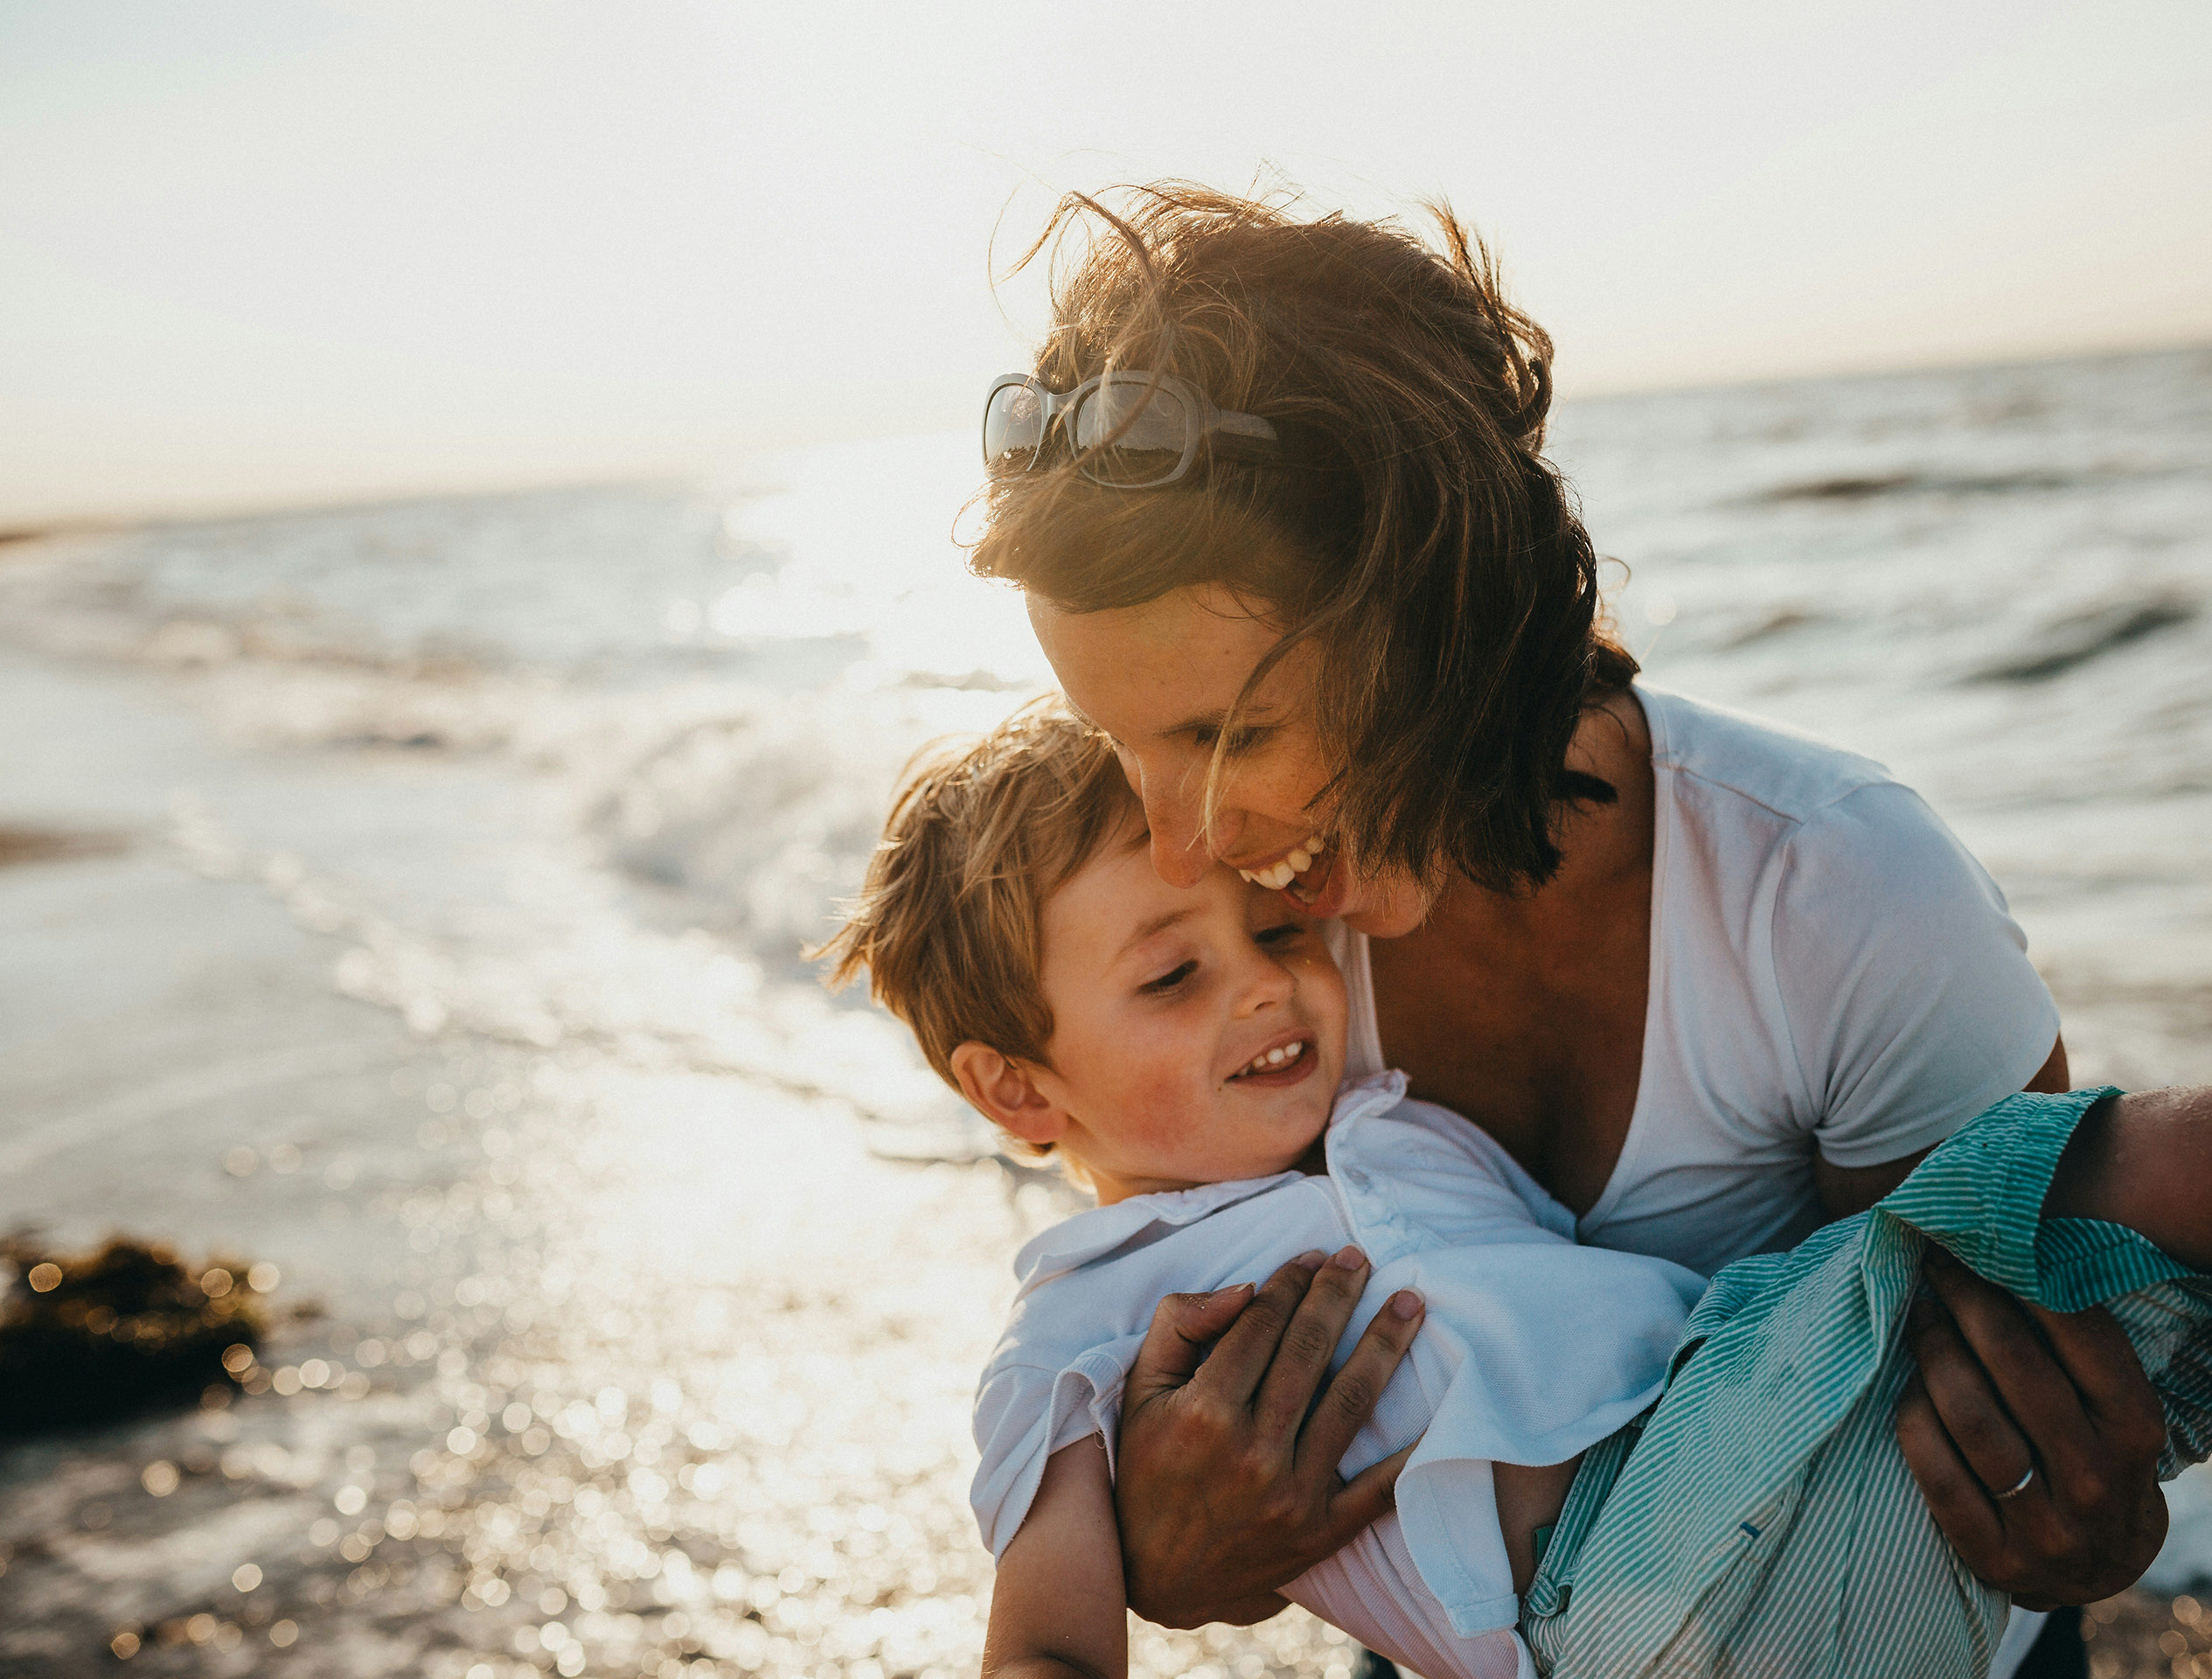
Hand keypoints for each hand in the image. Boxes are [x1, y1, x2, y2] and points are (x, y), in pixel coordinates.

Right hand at [1112, 1247, 1424, 1628]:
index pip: (1261, 1325)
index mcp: (1204, 1411)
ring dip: (1385, 1346)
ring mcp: (1291, 1494)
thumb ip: (1180, 1326)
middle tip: (1361, 1259)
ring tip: (1410, 1304)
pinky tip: (1438, 1408)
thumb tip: (1244, 1288)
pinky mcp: (1321, 1532)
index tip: (1312, 1256)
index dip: (1290, 1282)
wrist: (1156, 1576)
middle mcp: (1251, 1451)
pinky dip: (1412, 1450)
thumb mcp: (1140, 1392)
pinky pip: (1379, 1488)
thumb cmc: (1145, 1469)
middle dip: (1339, 1295)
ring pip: (1350, 1403)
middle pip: (1309, 1352)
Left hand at [1894, 1248, 2167, 1607]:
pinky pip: (1936, 1474)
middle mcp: (2096, 1477)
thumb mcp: (2108, 1406)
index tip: (1977, 1246)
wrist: (2096, 1565)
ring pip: (1972, 1419)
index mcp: (2134, 1428)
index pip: (2081, 1337)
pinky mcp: (1995, 1556)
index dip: (2020, 1281)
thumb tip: (2003, 1254)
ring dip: (1934, 1354)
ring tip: (1917, 1317)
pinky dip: (1914, 1421)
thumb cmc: (2091, 1455)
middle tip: (1934, 1267)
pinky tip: (1907, 1389)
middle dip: (1966, 1303)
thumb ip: (2072, 1348)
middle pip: (2016, 1367)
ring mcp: (2047, 1525)